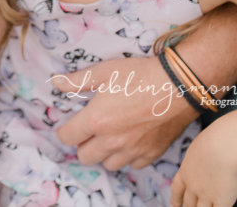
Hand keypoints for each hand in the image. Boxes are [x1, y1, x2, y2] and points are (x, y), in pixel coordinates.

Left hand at [53, 57, 198, 169]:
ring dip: (105, 153)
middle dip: (83, 144)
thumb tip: (57, 82)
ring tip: (110, 136)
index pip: (67, 137)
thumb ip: (78, 80)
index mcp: (96, 120)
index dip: (65, 131)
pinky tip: (131, 140)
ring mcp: (133, 150)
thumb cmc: (141, 75)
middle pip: (84, 156)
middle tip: (90, 130)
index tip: (69, 126)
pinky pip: (133, 165)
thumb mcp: (105, 71)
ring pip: (108, 164)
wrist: (180, 86)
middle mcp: (112, 141)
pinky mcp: (151, 153)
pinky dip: (129, 156)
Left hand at [170, 128, 236, 206]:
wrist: (225, 146)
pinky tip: (221, 206)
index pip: (177, 189)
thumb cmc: (216, 139)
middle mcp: (193, 186)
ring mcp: (206, 195)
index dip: (176, 199)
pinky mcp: (222, 200)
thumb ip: (200, 157)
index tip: (175, 205)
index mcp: (185, 171)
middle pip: (188, 204)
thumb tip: (206, 158)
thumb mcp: (200, 147)